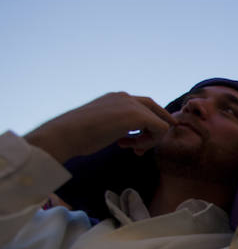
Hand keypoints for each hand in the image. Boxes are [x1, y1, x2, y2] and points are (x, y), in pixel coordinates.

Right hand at [25, 92, 174, 162]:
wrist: (65, 135)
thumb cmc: (78, 137)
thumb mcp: (103, 127)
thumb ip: (118, 126)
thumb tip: (128, 135)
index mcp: (116, 98)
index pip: (145, 107)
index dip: (147, 127)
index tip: (137, 146)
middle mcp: (126, 97)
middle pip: (156, 112)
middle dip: (153, 133)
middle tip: (138, 151)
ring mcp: (132, 104)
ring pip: (160, 123)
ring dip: (149, 140)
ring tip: (130, 148)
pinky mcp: (137, 115)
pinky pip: (161, 129)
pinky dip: (150, 142)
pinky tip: (132, 147)